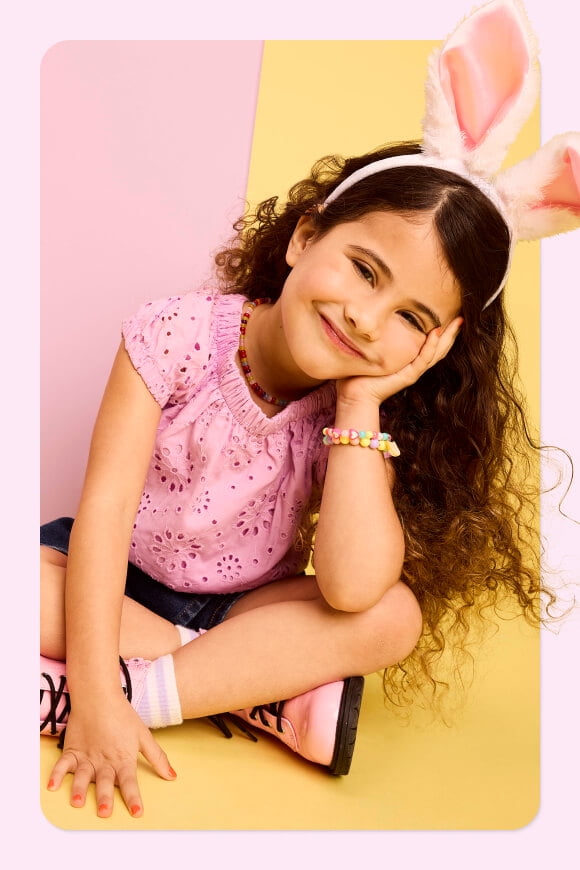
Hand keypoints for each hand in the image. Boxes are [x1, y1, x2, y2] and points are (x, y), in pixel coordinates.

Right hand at [46, 694, 175, 817]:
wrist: (99, 697)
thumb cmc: (123, 716)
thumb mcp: (144, 736)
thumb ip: (157, 758)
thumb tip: (173, 776)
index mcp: (123, 759)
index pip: (130, 782)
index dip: (133, 798)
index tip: (137, 812)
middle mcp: (104, 762)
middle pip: (105, 782)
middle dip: (105, 797)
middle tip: (105, 812)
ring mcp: (87, 757)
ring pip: (83, 776)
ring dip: (80, 789)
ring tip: (78, 802)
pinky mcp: (72, 751)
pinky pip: (63, 764)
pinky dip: (57, 775)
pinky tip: (52, 786)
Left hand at [337, 316, 462, 405]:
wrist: (354, 395)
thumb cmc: (359, 374)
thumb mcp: (372, 351)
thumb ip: (377, 338)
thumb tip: (371, 319)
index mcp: (409, 361)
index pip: (431, 345)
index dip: (443, 332)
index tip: (451, 315)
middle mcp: (415, 367)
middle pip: (440, 348)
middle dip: (452, 333)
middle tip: (463, 317)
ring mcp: (413, 372)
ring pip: (437, 353)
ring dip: (448, 337)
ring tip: (458, 322)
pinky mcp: (408, 376)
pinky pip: (423, 359)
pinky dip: (431, 345)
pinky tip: (436, 332)